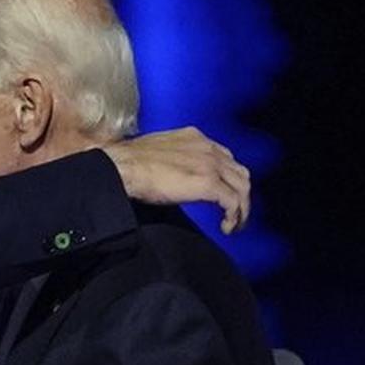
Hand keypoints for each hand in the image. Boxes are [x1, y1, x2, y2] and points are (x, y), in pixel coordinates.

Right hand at [102, 127, 251, 233]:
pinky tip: (226, 227)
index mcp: (194, 137)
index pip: (224, 156)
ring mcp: (210, 165)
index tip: (222, 193)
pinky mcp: (208, 183)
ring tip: (234, 224)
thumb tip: (171, 175)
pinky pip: (233, 202)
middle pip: (239, 172)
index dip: (227, 177)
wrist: (123, 167)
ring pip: (242, 187)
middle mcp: (208, 148)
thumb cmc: (129, 162)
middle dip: (240, 194)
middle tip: (233, 213)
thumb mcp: (157, 153)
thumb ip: (173, 160)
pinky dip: (234, 216)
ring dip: (242, 208)